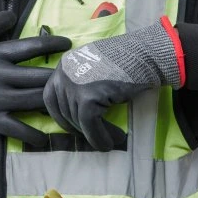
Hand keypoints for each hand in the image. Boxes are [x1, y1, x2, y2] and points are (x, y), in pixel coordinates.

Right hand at [0, 11, 71, 145]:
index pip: (31, 45)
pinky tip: (47, 140)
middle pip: (40, 76)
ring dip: (56, 104)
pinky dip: (33, 135)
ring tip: (75, 108)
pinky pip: (16, 128)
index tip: (70, 45)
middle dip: (63, 78)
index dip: (54, 45)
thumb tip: (13, 14)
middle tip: (83, 80)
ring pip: (34, 100)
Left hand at [43, 16, 184, 150]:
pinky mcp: (88, 97)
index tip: (76, 127)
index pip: (50, 96)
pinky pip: (90, 125)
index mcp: (65, 64)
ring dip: (94, 135)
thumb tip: (75, 114)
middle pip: (63, 111)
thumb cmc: (127, 61)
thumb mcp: (95, 67)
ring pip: (78, 121)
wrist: (146, 54)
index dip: (62, 116)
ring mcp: (74, 85)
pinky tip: (110, 143)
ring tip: (110, 140)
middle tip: (97, 137)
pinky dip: (99, 138)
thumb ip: (81, 83)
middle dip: (80, 128)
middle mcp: (64, 73)